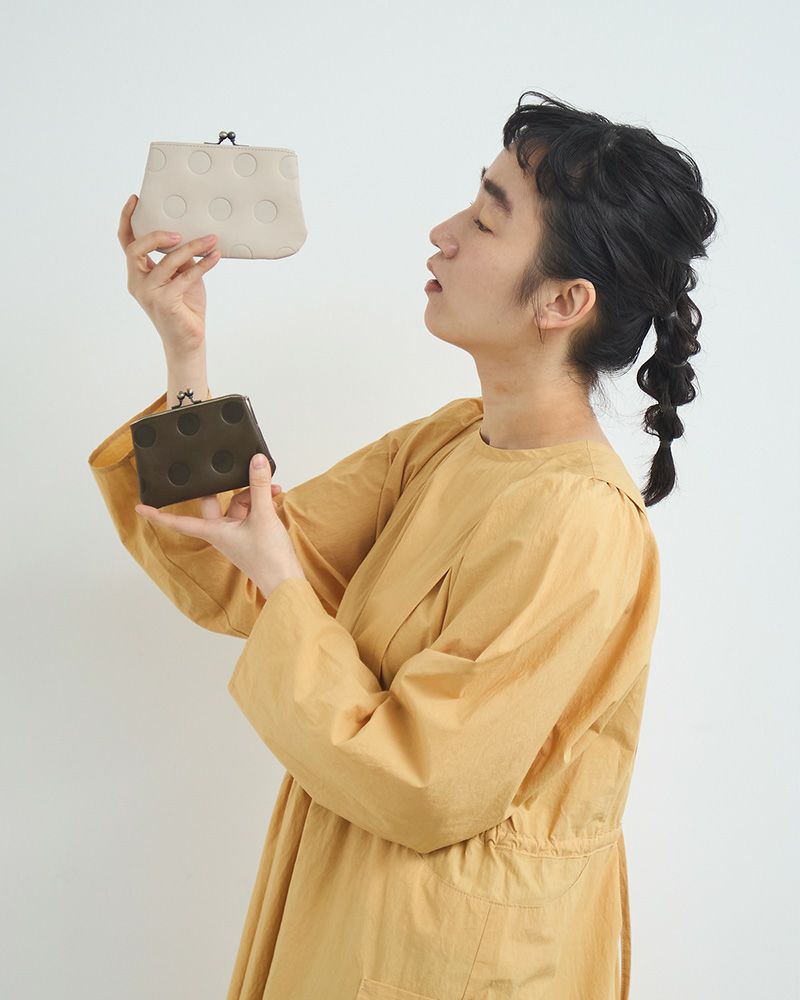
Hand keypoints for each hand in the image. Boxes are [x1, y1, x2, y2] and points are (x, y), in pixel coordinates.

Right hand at [118, 194, 220, 357]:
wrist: (188, 340)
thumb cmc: (184, 306)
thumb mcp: (182, 276)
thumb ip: (180, 257)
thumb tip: (193, 234)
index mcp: (137, 274)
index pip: (127, 243)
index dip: (128, 220)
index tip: (135, 200)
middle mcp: (137, 282)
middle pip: (135, 249)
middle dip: (155, 235)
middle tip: (178, 232)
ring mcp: (149, 293)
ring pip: (167, 262)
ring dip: (192, 247)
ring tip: (211, 240)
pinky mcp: (164, 302)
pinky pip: (185, 276)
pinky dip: (203, 264)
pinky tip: (215, 256)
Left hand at [133, 458, 304, 598]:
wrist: (286, 581)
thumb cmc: (268, 559)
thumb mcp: (263, 515)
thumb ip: (258, 486)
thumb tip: (256, 461)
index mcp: (214, 531)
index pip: (178, 522)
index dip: (158, 515)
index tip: (140, 508)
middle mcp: (222, 533)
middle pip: (215, 504)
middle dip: (228, 488)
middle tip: (233, 471)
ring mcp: (237, 534)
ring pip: (237, 505)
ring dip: (253, 494)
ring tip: (271, 488)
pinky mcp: (251, 536)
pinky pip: (250, 513)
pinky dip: (261, 503)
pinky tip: (275, 496)